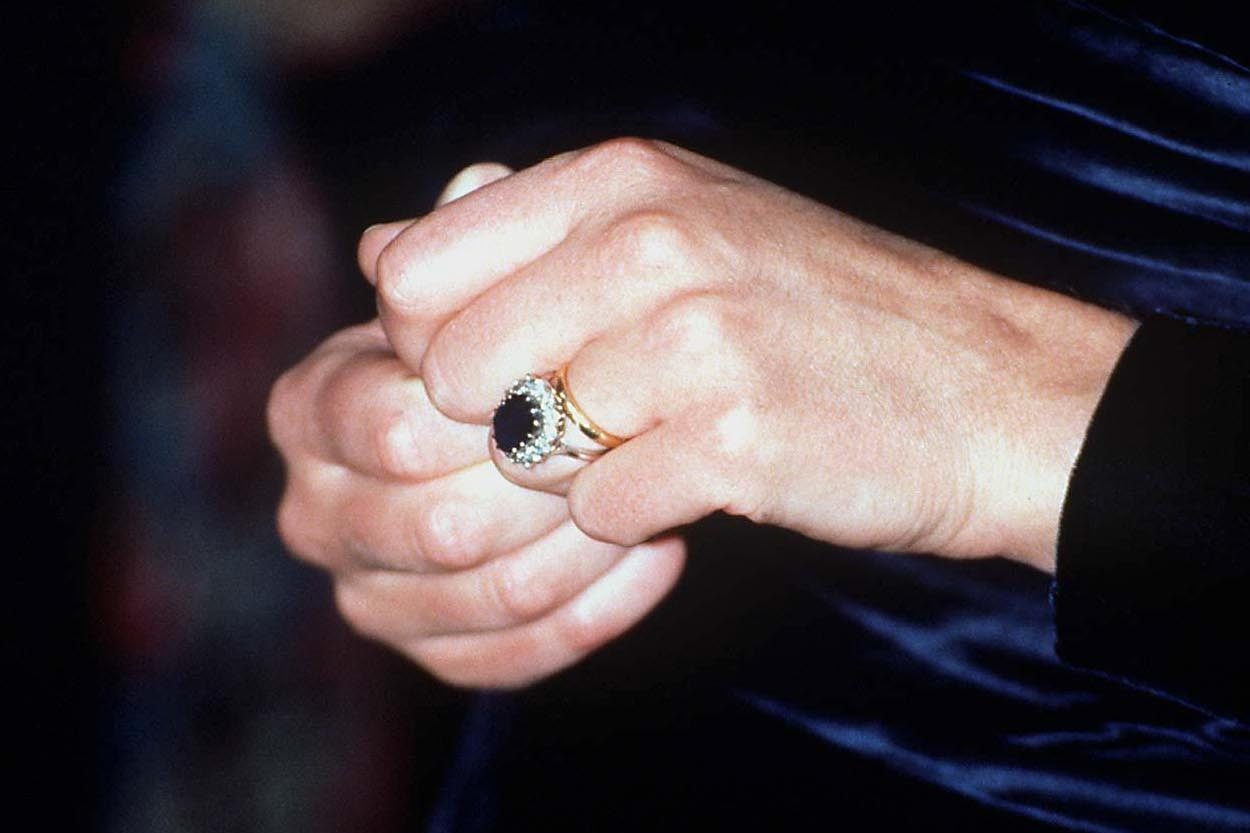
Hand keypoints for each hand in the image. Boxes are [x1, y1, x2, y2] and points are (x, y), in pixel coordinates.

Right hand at [266, 164, 684, 687]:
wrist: (535, 430)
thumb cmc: (509, 339)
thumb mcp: (495, 275)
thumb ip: (479, 239)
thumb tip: (476, 188)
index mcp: (311, 406)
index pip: (388, 425)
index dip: (490, 408)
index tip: (576, 372)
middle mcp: (319, 507)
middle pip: (439, 522)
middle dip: (547, 485)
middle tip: (628, 444)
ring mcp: (369, 590)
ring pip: (488, 593)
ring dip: (588, 545)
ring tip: (653, 491)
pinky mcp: (432, 651)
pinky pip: (515, 656)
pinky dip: (598, 609)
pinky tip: (656, 555)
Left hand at [361, 139, 1136, 571]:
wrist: (984, 387)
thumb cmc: (815, 309)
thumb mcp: (676, 222)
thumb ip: (521, 230)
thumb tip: (381, 247)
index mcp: (621, 177)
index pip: (416, 272)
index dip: (437, 340)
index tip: (507, 362)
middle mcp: (650, 242)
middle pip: (448, 372)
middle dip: (499, 417)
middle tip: (591, 417)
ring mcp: (694, 341)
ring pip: (522, 450)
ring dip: (576, 469)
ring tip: (664, 437)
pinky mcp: (733, 441)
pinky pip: (600, 512)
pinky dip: (637, 516)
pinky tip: (706, 478)